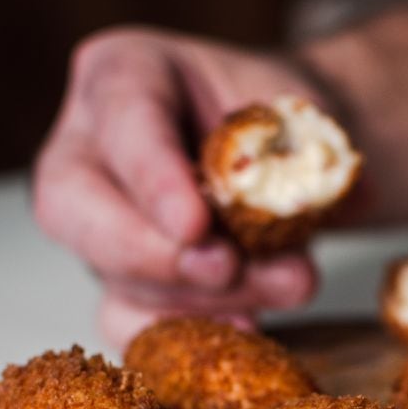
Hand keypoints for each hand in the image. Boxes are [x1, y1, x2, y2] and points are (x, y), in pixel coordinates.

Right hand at [33, 27, 322, 347]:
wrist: (291, 157)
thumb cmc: (281, 120)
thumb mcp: (299, 108)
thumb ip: (303, 150)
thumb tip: (333, 200)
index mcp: (125, 73)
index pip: (121, 120)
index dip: (152, 179)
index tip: (195, 226)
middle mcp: (90, 146)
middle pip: (74, 206)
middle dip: (151, 252)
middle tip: (225, 269)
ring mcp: (96, 220)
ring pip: (109, 273)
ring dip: (197, 297)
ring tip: (283, 287)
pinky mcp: (120, 279)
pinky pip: (127, 321)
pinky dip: (184, 335)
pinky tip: (243, 331)